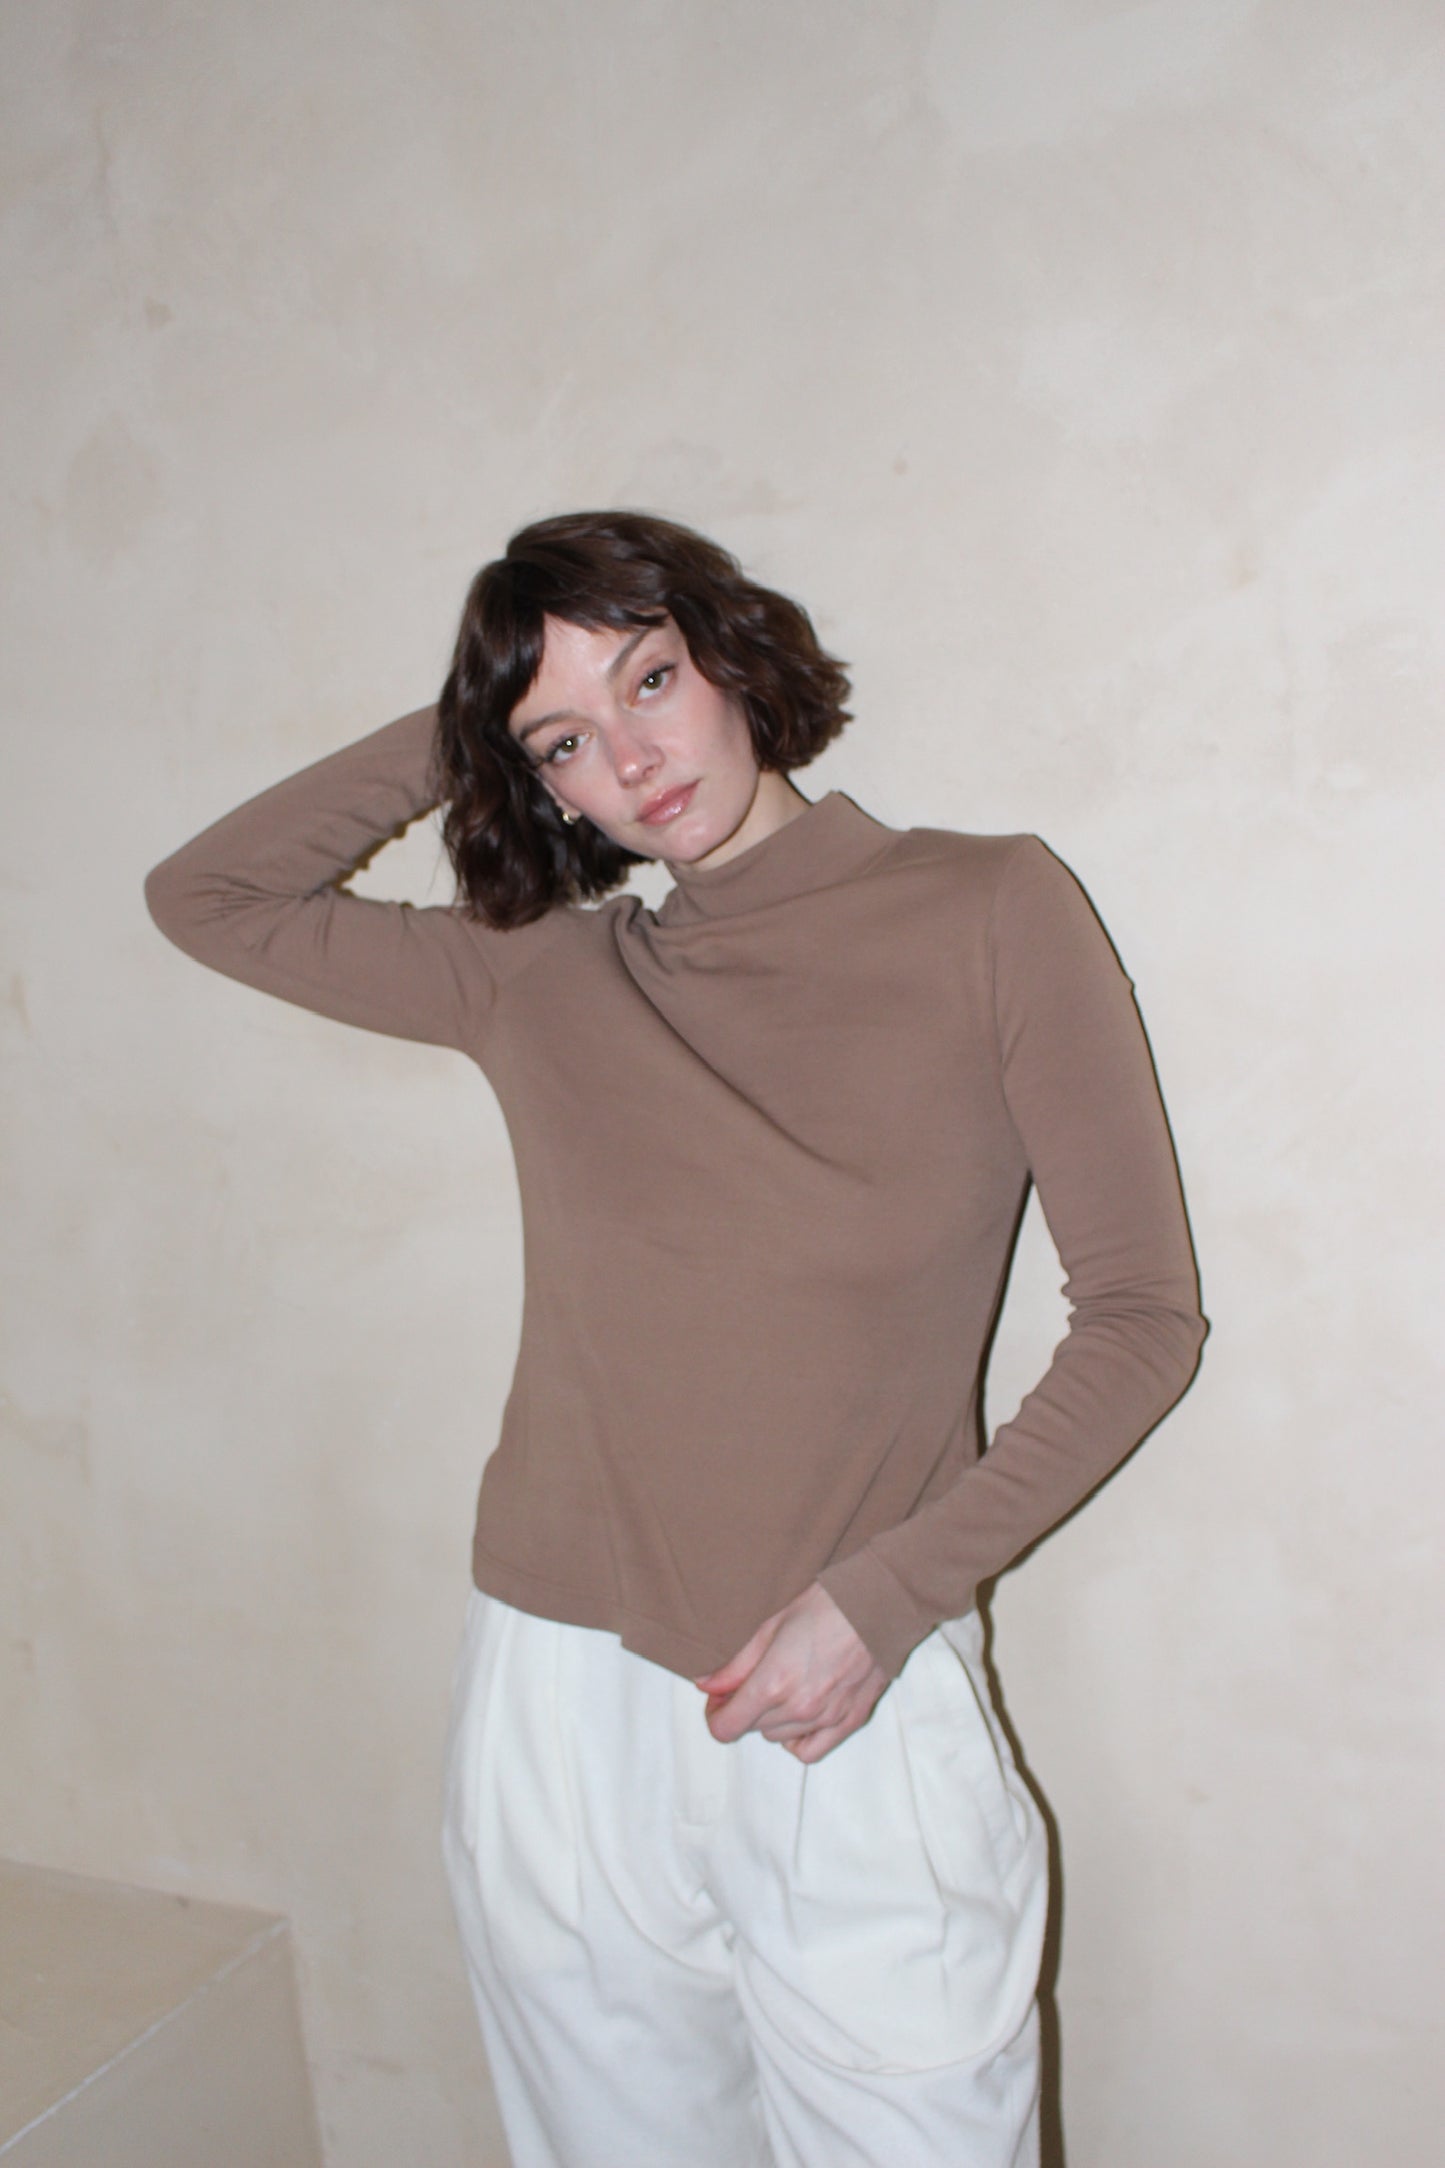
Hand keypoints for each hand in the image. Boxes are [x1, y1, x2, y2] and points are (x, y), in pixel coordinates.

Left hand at [695, 1583, 889, 1762]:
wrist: (877, 1602)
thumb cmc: (824, 1605)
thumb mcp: (770, 1626)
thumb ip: (736, 1665)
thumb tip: (705, 1685)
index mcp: (773, 1682)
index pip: (726, 1727)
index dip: (715, 1715)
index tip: (718, 1699)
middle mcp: (798, 1708)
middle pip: (751, 1729)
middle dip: (742, 1709)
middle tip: (748, 1684)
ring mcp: (826, 1718)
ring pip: (778, 1738)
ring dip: (769, 1720)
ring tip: (778, 1691)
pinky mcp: (850, 1720)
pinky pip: (811, 1751)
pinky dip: (797, 1740)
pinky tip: (798, 1716)